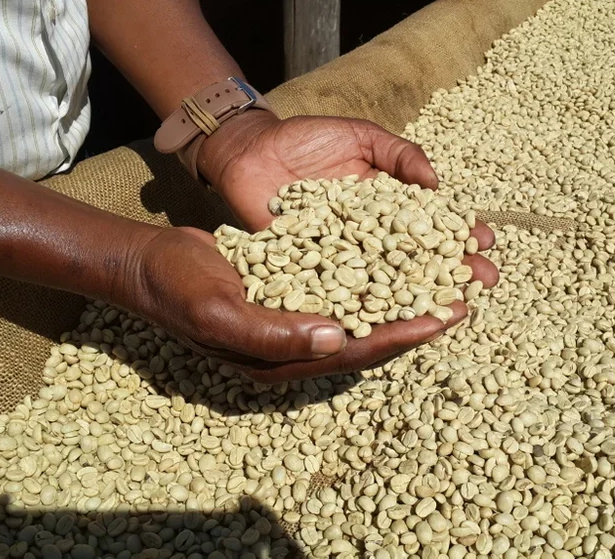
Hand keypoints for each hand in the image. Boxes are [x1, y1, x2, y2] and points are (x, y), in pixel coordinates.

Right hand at [113, 226, 468, 382]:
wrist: (150, 263)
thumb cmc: (178, 289)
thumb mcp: (218, 312)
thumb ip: (275, 333)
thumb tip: (337, 338)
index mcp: (284, 360)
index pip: (358, 351)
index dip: (404, 333)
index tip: (447, 315)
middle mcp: (297, 344)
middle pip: (371, 334)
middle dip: (418, 317)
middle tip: (464, 296)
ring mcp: (295, 317)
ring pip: (363, 310)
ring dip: (403, 294)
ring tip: (444, 275)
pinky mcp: (293, 290)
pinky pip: (344, 285)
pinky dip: (374, 272)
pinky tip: (399, 253)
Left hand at [198, 110, 498, 285]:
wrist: (250, 152)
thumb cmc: (305, 139)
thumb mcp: (360, 136)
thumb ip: (399, 154)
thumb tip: (437, 184)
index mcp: (387, 206)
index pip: (431, 224)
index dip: (459, 233)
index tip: (486, 242)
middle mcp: (370, 238)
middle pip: (418, 260)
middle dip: (452, 271)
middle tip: (483, 283)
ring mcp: (343, 259)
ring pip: (386, 283)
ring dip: (420, 296)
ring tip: (451, 307)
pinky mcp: (312, 272)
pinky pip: (340, 293)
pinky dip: (364, 307)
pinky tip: (390, 319)